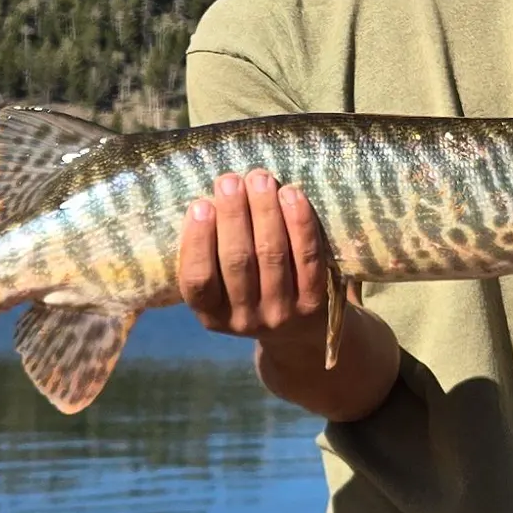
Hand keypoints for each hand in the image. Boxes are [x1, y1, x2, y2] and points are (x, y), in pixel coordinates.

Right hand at [176, 169, 332, 361]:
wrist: (302, 334)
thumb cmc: (251, 291)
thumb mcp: (222, 288)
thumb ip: (213, 252)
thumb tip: (213, 195)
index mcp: (211, 315)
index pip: (198, 280)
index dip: (197, 241)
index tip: (199, 204)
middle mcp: (245, 319)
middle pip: (237, 261)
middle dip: (233, 215)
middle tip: (230, 180)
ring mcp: (282, 313)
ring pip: (272, 254)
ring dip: (265, 210)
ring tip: (259, 178)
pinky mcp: (315, 302)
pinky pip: (307, 257)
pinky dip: (300, 222)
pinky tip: (292, 194)